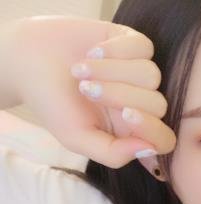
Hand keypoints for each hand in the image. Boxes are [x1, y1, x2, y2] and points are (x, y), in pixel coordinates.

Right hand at [12, 16, 176, 167]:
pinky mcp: (134, 46)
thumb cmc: (55, 105)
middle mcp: (141, 106)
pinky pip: (144, 49)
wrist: (30, 61)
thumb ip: (113, 153)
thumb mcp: (77, 138)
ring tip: (80, 70)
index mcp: (131, 134)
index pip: (164, 140)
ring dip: (112, 72)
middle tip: (85, 89)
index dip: (152, 129)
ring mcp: (139, 75)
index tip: (126, 114)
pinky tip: (91, 52)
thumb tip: (148, 149)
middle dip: (119, 95)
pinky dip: (115, 50)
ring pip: (151, 75)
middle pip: (157, 105)